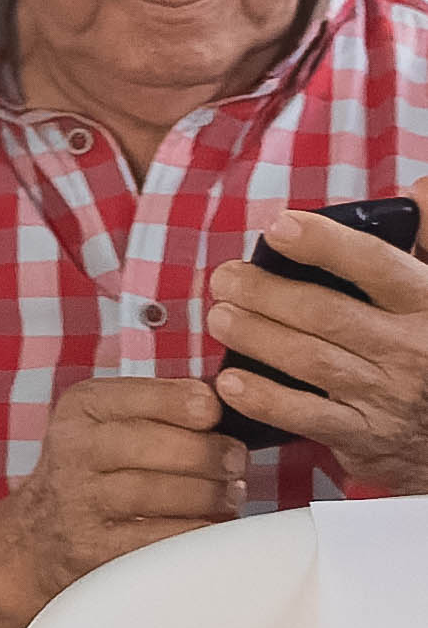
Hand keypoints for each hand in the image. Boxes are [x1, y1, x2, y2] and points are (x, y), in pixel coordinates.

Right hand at [0, 374, 250, 606]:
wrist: (40, 532)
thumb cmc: (99, 468)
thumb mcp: (111, 421)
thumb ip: (160, 405)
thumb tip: (222, 401)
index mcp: (81, 409)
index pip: (136, 396)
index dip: (185, 403)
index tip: (215, 414)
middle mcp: (71, 450)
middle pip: (151, 445)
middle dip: (208, 453)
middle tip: (236, 462)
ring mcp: (78, 502)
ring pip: (156, 493)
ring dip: (209, 494)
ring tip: (231, 494)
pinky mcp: (92, 550)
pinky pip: (159, 539)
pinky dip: (197, 531)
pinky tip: (213, 525)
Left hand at [202, 212, 427, 487]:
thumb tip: (417, 190)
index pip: (376, 265)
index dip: (324, 244)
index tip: (279, 228)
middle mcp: (412, 352)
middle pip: (326, 313)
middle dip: (265, 292)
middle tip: (224, 278)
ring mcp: (389, 397)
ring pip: (309, 360)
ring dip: (254, 336)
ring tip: (219, 316)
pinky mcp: (368, 437)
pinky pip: (306, 416)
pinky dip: (263, 399)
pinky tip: (231, 381)